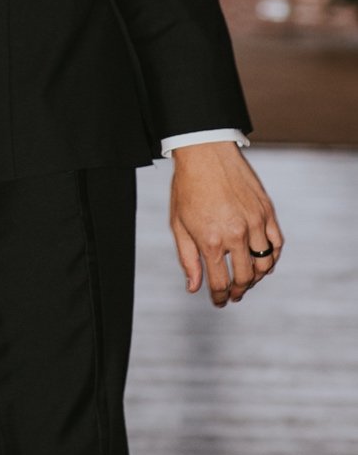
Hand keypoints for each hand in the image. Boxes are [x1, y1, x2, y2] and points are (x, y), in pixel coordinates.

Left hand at [169, 143, 283, 307]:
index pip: (220, 282)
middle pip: (244, 277)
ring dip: (256, 278)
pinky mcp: (267, 212)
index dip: (220, 297)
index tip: (219, 302)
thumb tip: (194, 288)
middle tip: (233, 295)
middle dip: (238, 291)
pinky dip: (272, 258)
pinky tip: (263, 262)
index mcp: (210, 240)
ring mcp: (254, 223)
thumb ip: (187, 258)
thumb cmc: (187, 188)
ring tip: (247, 280)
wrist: (205, 153)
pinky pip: (276, 244)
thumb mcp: (178, 224)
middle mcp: (235, 234)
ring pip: (264, 264)